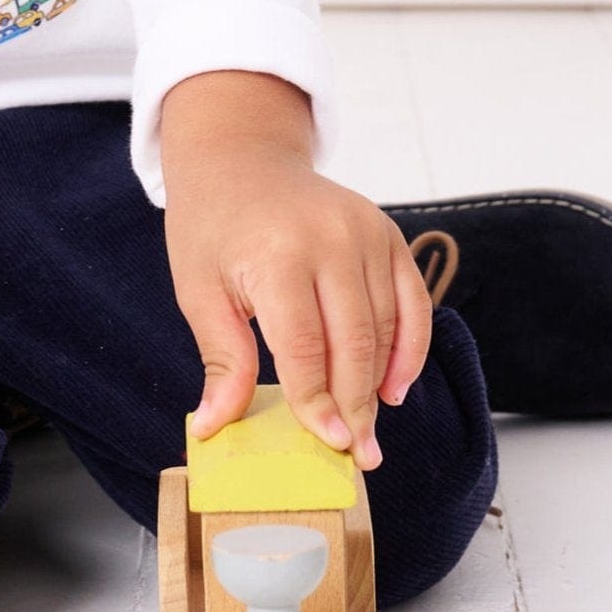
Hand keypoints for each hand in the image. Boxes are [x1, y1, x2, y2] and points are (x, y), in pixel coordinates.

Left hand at [161, 70, 432, 468]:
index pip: (305, 346)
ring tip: (368, 427)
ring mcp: (366, 231)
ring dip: (380, 382)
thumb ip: (222, 358)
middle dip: (356, 405)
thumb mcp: (199, 289)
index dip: (318, 401)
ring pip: (386, 326)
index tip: (329, 445)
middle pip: (354, 342)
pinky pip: (412, 301)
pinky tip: (395, 386)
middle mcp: (330, 238)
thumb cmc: (213, 225)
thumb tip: (214, 425)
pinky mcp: (387, 232)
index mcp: (277, 252)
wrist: (240, 157)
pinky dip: (410, 347)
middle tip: (359, 455)